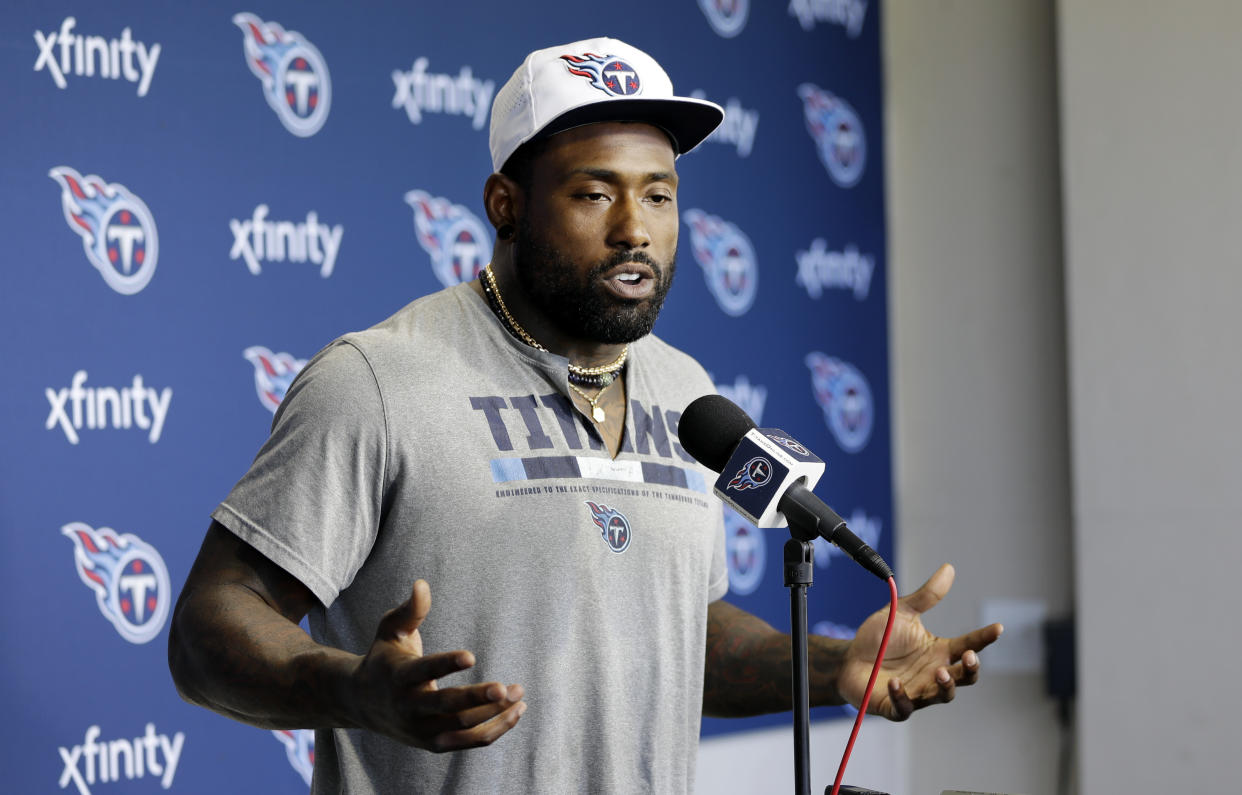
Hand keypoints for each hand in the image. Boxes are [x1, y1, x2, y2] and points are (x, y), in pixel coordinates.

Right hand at [350, 579, 525, 749]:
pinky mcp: (433, 743)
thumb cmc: (384, 658)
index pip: (424, 671)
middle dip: (477, 698)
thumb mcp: (390, 630)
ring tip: (519, 695)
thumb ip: (410, 610)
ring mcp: (421, 730)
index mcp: (398, 676)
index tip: (471, 656)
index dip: (446, 664)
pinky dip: (494, 729)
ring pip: (462, 727)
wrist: (361, 703)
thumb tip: (421, 584)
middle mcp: (408, 707)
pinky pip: (469, 741)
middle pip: (446, 706)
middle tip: (506, 688)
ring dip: (494, 714)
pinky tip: (515, 712)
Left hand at [838, 564, 1002, 720]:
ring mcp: (917, 692)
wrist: (849, 658)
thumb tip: (949, 568)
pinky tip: (896, 684)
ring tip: (940, 671)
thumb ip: (927, 596)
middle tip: (970, 656)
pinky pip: (904, 707)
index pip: (968, 645)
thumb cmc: (879, 638)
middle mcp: (933, 674)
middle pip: (964, 677)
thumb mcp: (903, 612)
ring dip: (945, 685)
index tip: (998, 627)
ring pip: (942, 695)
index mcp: (939, 651)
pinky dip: (902, 697)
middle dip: (971, 670)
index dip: (984, 638)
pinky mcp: (896, 706)